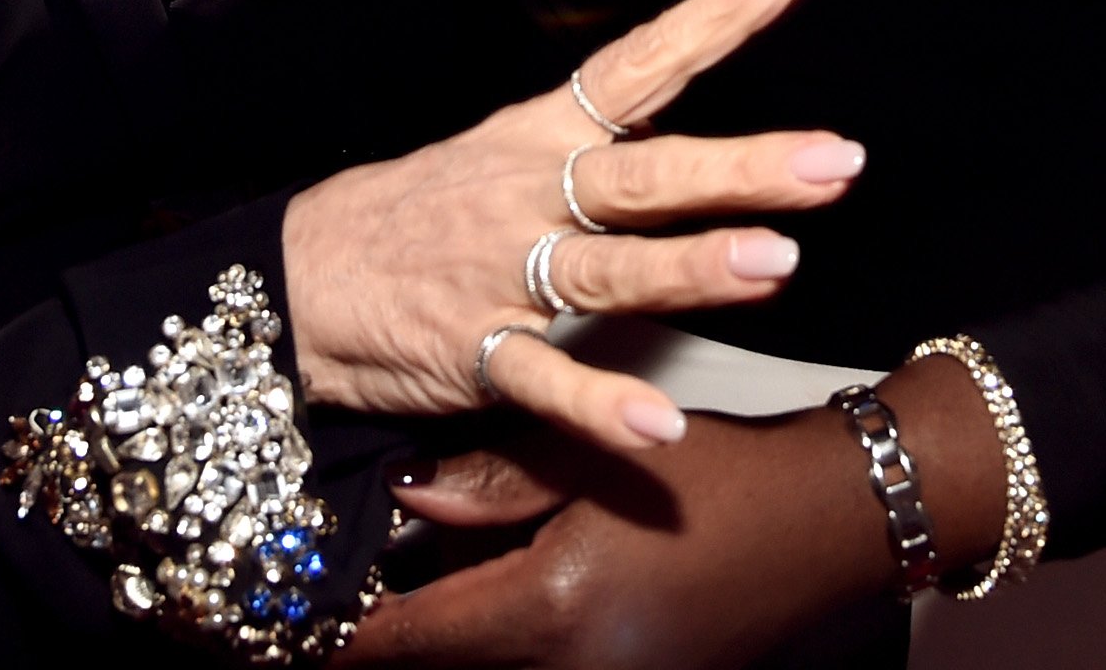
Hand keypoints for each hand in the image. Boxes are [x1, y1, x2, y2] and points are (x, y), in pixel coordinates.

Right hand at [281, 0, 862, 451]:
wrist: (296, 277)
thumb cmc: (418, 215)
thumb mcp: (507, 155)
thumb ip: (611, 156)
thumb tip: (718, 156)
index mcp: (544, 133)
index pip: (647, 58)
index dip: (723, 8)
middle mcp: (532, 192)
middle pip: (647, 172)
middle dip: (742, 166)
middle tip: (834, 160)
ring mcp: (504, 271)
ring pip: (607, 266)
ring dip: (689, 264)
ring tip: (772, 262)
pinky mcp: (474, 353)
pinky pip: (545, 382)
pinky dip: (600, 407)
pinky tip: (659, 429)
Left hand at [344, 417, 871, 667]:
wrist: (829, 521)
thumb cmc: (717, 474)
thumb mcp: (591, 456)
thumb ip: (489, 484)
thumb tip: (407, 497)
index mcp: (553, 611)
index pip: (414, 640)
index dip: (339, 640)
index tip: (276, 631)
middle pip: (445, 667)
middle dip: (385, 640)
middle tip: (321, 610)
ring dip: (443, 638)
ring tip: (386, 601)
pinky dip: (496, 640)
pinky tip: (478, 596)